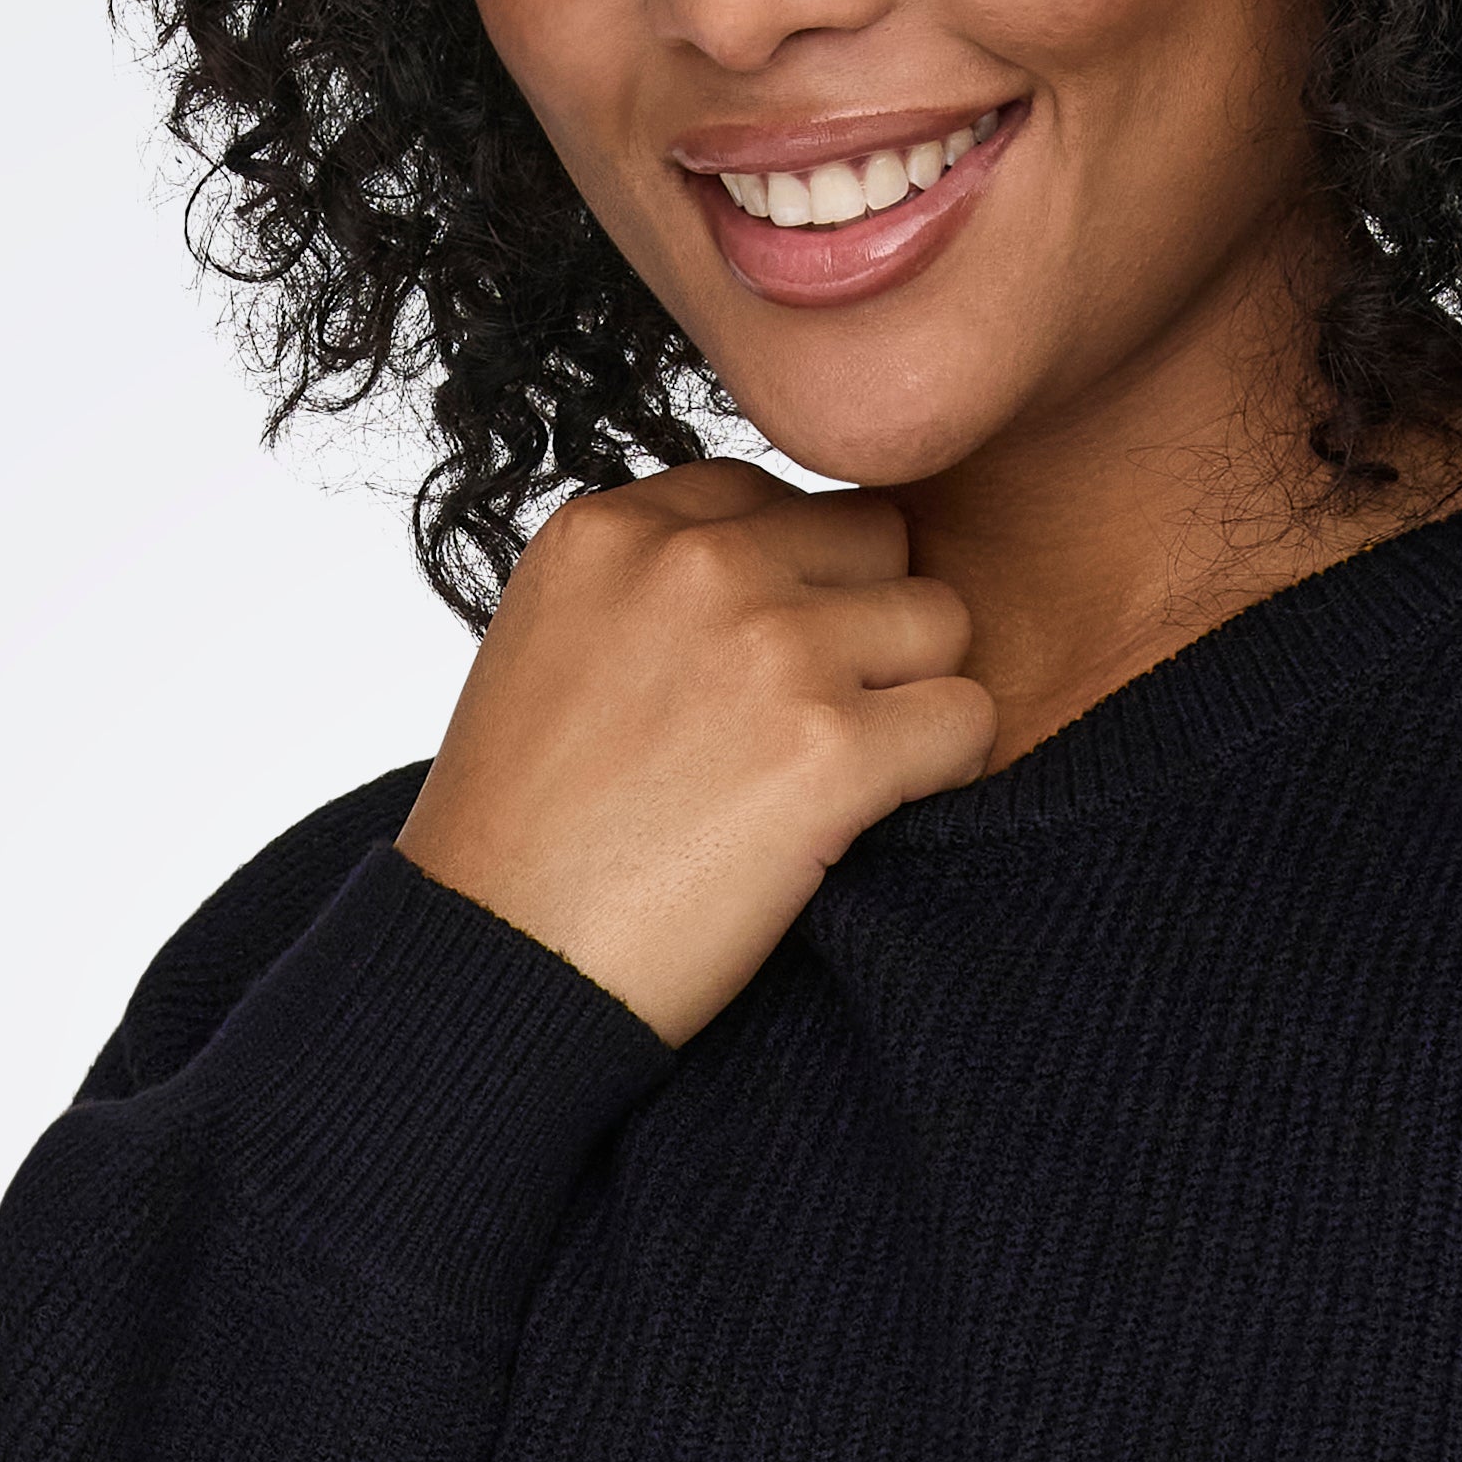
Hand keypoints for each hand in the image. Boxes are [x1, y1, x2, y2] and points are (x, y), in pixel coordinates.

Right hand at [391, 460, 995, 1049]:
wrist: (496, 964)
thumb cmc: (521, 835)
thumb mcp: (551, 648)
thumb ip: (654, 587)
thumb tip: (780, 567)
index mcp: (612, 529)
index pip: (779, 497)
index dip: (797, 585)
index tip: (760, 675)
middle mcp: (693, 563)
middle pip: (877, 540)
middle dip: (867, 627)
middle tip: (812, 728)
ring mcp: (768, 647)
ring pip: (940, 621)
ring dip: (914, 697)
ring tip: (845, 774)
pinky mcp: (828, 748)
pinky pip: (966, 719)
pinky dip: (946, 773)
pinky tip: (875, 818)